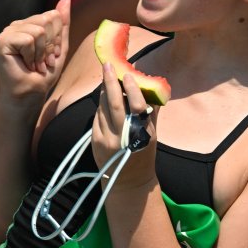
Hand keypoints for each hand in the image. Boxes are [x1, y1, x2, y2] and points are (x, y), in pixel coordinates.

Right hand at [0, 0, 69, 103]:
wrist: (30, 94)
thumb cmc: (43, 74)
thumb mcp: (59, 47)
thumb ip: (62, 25)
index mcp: (30, 24)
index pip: (54, 16)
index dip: (57, 40)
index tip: (50, 56)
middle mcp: (18, 24)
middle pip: (48, 21)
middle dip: (50, 46)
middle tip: (42, 61)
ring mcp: (9, 31)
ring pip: (39, 30)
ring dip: (42, 53)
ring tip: (34, 64)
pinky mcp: (3, 40)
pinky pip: (29, 39)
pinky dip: (32, 56)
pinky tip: (26, 64)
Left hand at [92, 64, 158, 190]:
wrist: (129, 181)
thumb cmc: (144, 155)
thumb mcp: (152, 135)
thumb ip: (150, 113)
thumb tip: (152, 89)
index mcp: (142, 133)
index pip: (136, 106)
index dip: (131, 89)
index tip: (128, 74)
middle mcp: (124, 136)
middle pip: (114, 104)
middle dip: (109, 82)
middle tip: (108, 66)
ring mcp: (108, 139)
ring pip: (103, 108)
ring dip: (104, 92)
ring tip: (107, 79)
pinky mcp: (95, 142)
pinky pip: (97, 118)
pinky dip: (100, 107)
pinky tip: (104, 100)